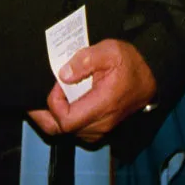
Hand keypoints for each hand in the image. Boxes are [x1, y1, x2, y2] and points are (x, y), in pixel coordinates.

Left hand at [28, 39, 156, 143]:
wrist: (151, 76)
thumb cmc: (131, 62)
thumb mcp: (110, 50)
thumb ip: (86, 60)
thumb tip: (63, 75)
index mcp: (103, 105)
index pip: (66, 120)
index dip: (53, 104)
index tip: (57, 82)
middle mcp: (101, 123)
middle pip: (62, 130)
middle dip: (45, 115)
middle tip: (33, 100)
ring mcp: (102, 129)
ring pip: (68, 133)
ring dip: (54, 118)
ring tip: (48, 98)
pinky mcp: (101, 128)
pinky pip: (77, 131)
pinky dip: (64, 120)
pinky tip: (61, 104)